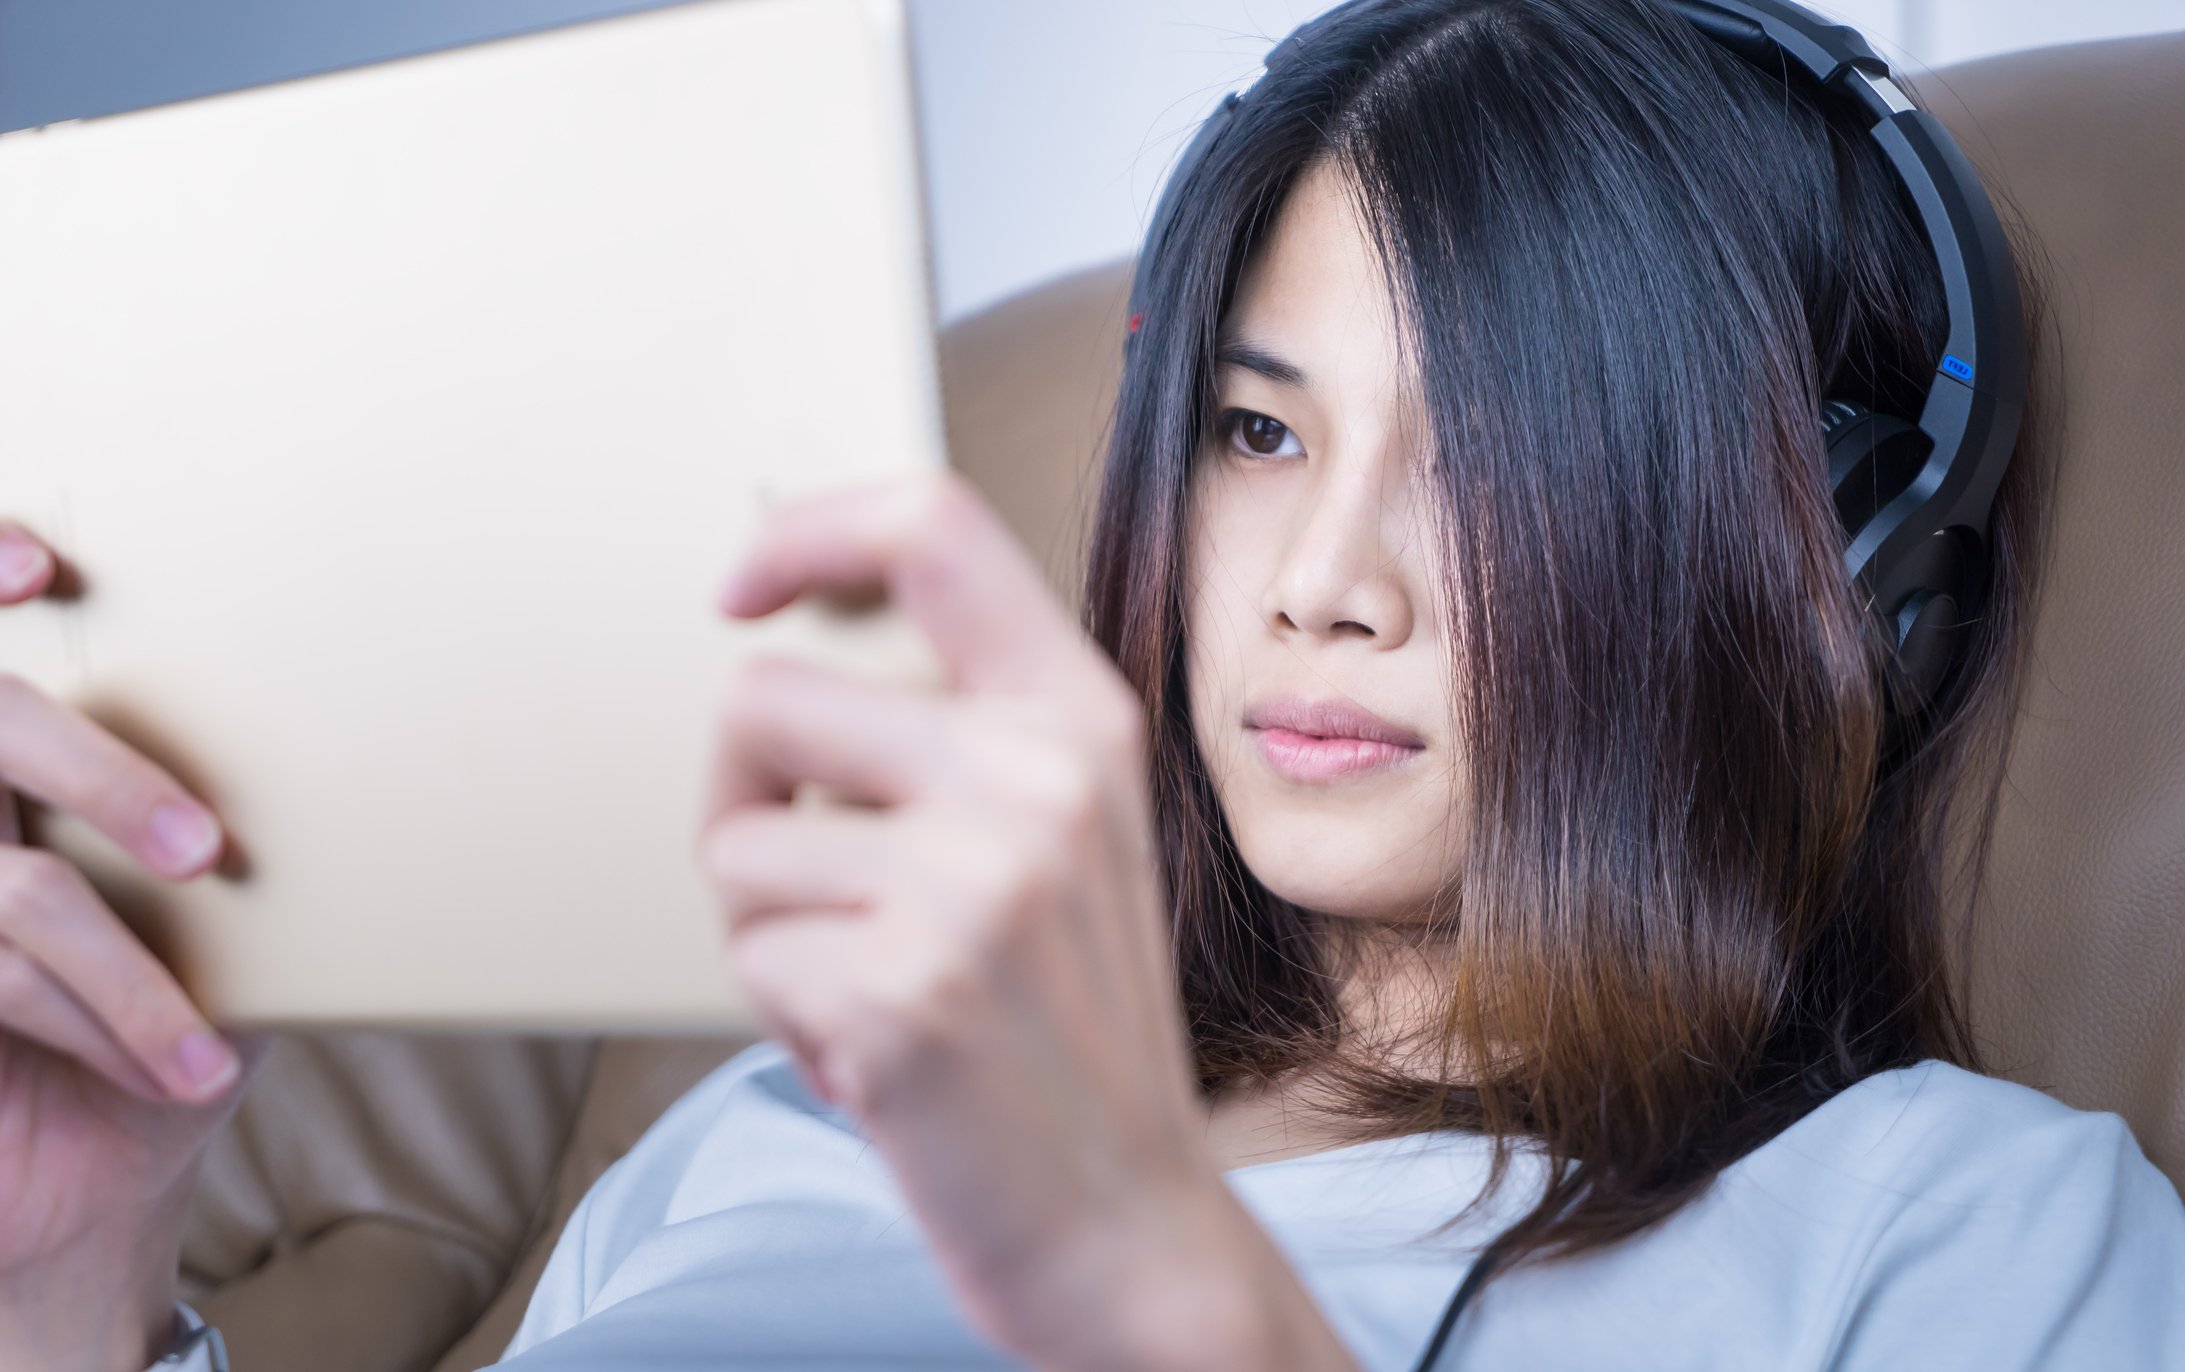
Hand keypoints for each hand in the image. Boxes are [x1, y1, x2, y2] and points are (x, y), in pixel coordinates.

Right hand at [0, 522, 261, 1371]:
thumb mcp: (237, 936)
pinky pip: (5, 985)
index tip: (45, 563)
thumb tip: (413, 779)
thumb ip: (270, 851)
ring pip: (15, 894)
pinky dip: (112, 1027)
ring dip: (131, 980)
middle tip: (206, 849)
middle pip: (0, 730)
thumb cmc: (170, 1036)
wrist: (86, 1187)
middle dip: (100, 779)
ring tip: (218, 1052)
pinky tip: (187, 1072)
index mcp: (28, 779)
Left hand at [696, 471, 1357, 1371]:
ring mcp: (975, 885)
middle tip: (822, 890)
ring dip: (771, 928)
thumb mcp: (1070, 837)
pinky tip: (879, 1053)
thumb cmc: (1072, 1031)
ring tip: (875, 985)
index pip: (931, 526)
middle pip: (764, 697)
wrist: (1128, 1223)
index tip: (747, 589)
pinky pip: (750, 956)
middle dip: (750, 798)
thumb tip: (786, 647)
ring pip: (737, 839)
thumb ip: (968, 729)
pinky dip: (787, 1018)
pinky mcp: (904, 993)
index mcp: (1081, 720)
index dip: (807, 532)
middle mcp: (1037, 780)